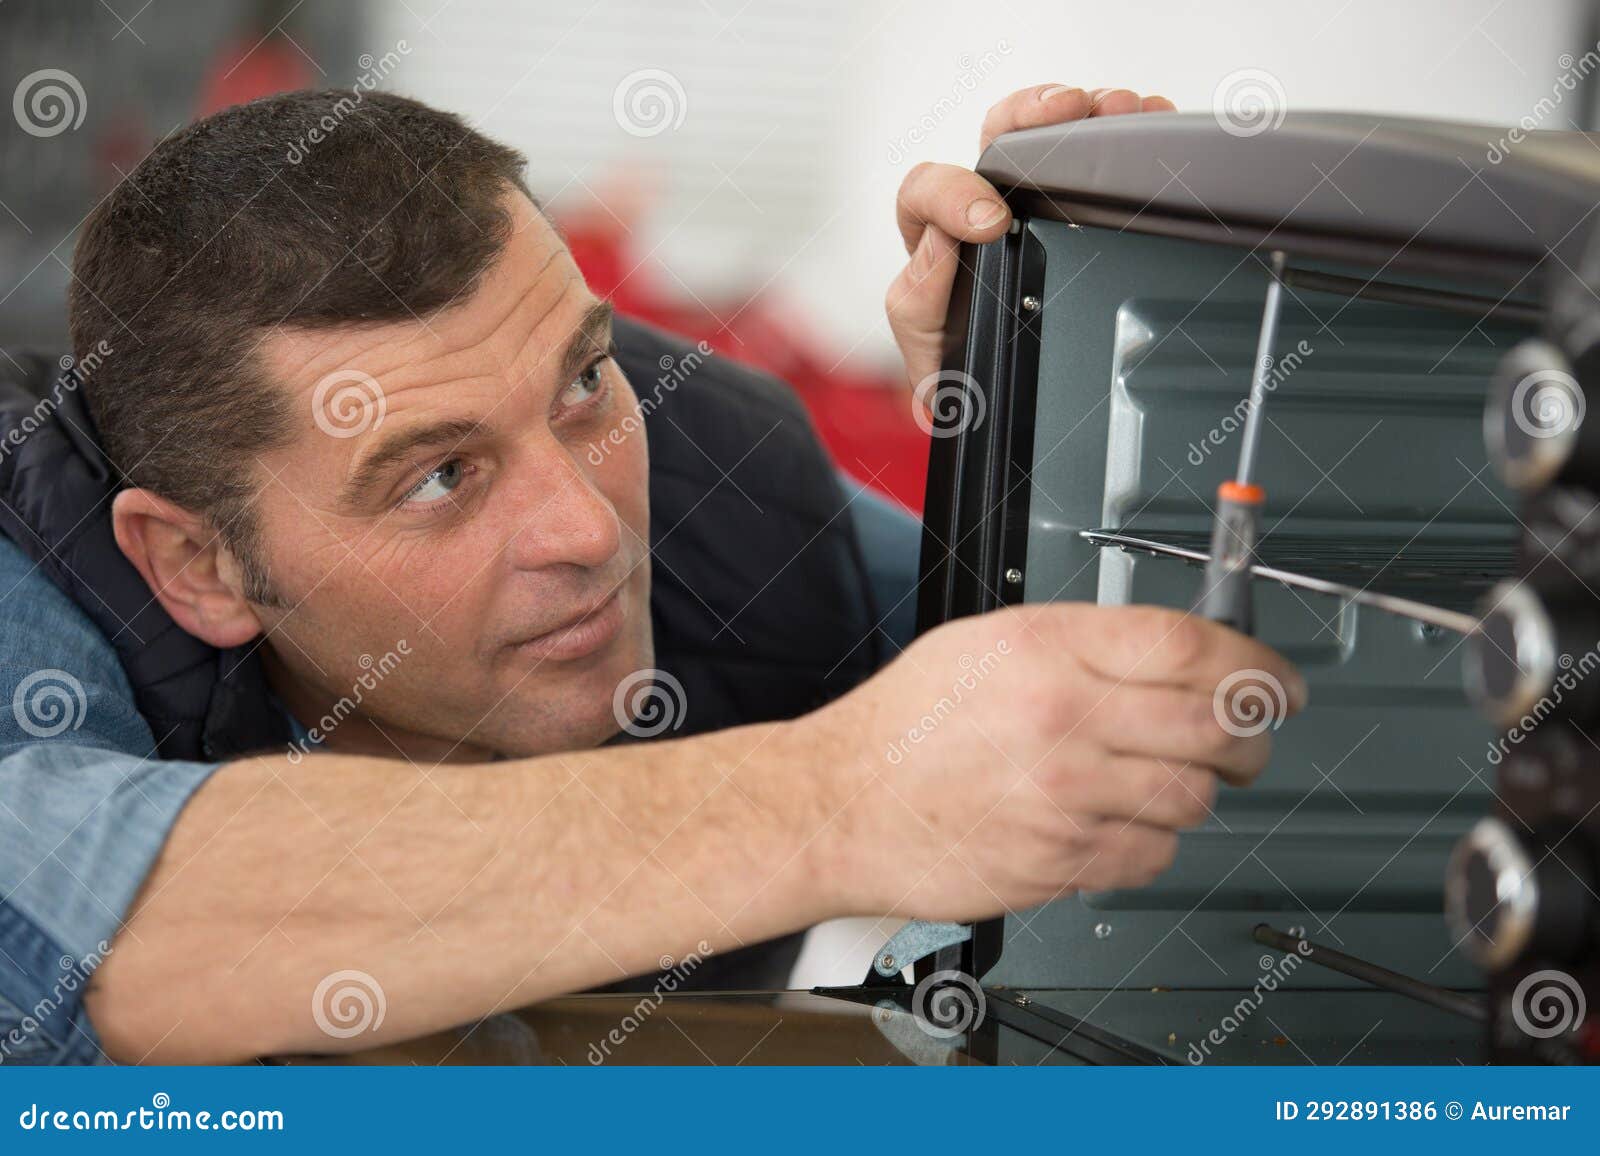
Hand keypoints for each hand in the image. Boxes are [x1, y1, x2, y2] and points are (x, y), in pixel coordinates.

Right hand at [807, 602, 1303, 920]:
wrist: (840, 804)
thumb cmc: (907, 724)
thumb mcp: (990, 642)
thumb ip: (1087, 642)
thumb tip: (1181, 655)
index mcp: (1047, 647)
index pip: (1194, 646)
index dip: (1260, 663)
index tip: (1280, 680)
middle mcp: (1063, 717)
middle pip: (1219, 723)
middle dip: (1255, 734)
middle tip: (1251, 736)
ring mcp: (1065, 795)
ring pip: (1194, 796)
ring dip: (1196, 789)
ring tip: (1158, 779)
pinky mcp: (1060, 861)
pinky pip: (1152, 856)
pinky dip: (1150, 841)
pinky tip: (1114, 821)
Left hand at [887, 85, 1175, 401]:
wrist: (1006, 397)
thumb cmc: (964, 369)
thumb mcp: (931, 350)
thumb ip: (919, 300)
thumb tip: (939, 242)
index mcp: (937, 238)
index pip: (928, 190)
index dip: (956, 193)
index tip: (992, 222)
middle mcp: (981, 208)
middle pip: (995, 136)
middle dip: (1031, 114)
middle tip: (1069, 114)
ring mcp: (1032, 202)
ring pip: (1048, 134)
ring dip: (1087, 113)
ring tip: (1125, 110)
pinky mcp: (1076, 203)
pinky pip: (1094, 150)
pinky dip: (1124, 129)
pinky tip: (1152, 118)